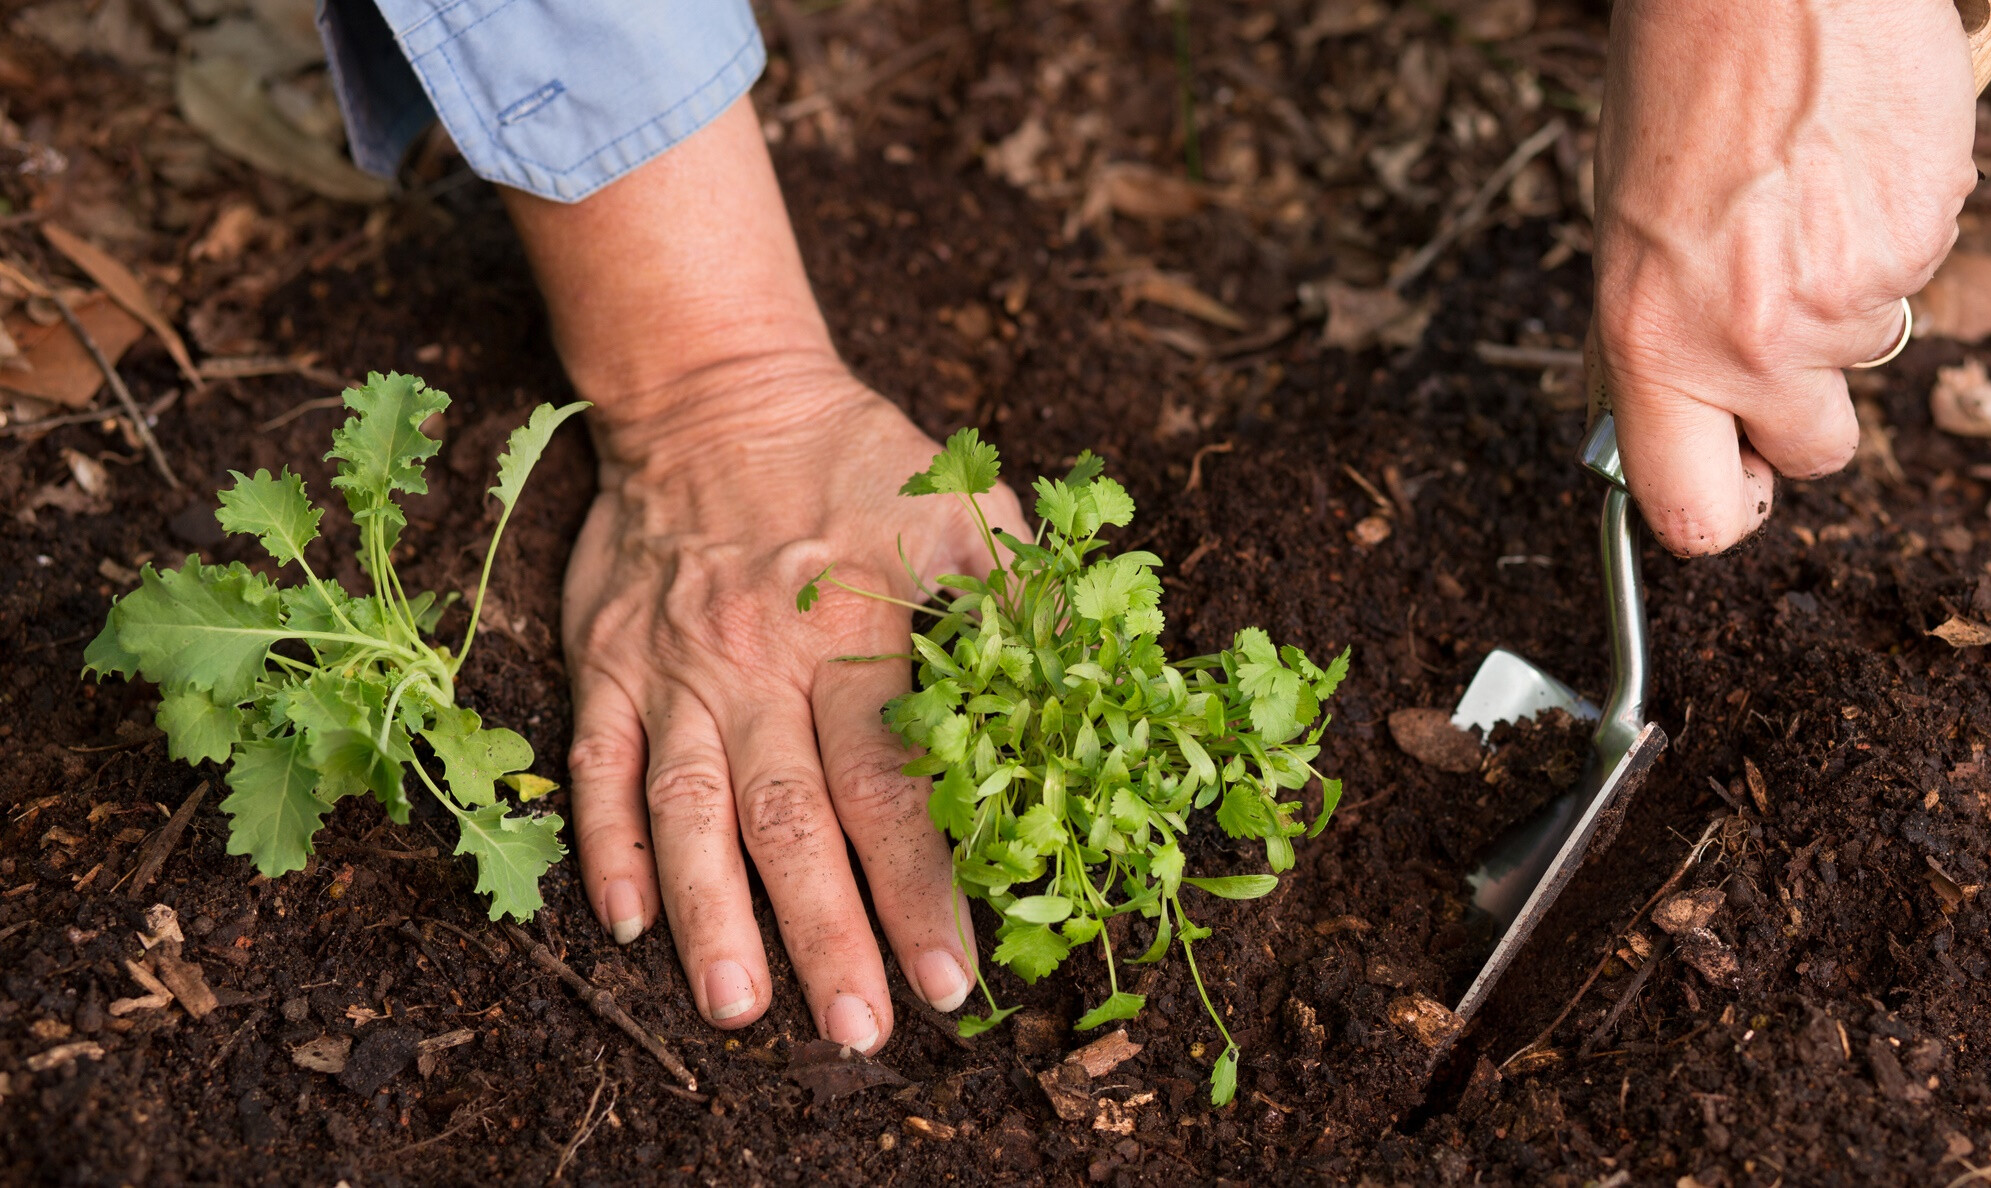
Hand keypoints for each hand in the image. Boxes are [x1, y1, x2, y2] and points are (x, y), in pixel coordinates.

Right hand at [498, 94, 1026, 1050]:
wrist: (714, 385)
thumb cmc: (855, 457)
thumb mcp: (959, 503)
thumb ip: (1018, 597)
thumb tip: (1095, 686)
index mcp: (855, 637)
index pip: (895, 787)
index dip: (925, 887)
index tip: (954, 978)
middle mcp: (761, 668)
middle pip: (796, 820)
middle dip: (830, 932)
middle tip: (860, 1031)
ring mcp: (677, 671)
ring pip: (689, 809)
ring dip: (714, 913)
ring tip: (742, 1007)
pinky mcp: (610, 661)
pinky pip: (599, 764)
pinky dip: (611, 844)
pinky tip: (633, 923)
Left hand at [1591, 0, 1974, 553]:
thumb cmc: (1679, 86)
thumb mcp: (1625, 235)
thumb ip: (1659, 338)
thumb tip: (1680, 411)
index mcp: (1653, 344)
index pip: (1690, 511)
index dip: (1719, 511)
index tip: (1731, 485)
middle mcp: (1751, 341)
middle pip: (1815, 453)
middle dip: (1802, 409)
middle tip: (1777, 326)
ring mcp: (1849, 297)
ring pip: (1864, 350)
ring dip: (1841, 296)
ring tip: (1801, 197)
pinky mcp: (1925, 240)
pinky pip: (1913, 272)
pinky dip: (1889, 232)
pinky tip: (1848, 165)